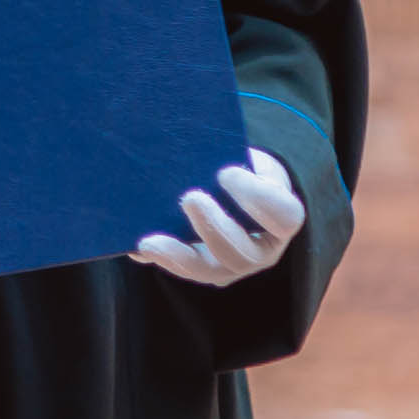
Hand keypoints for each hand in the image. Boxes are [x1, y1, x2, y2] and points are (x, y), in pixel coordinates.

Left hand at [130, 149, 304, 286]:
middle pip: (243, 252)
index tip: (226, 172)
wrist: (236, 190)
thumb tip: (189, 148)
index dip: (256, 196)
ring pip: (209, 270)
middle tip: (190, 197)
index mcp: (282, 218)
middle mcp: (261, 250)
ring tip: (150, 241)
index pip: (283, 215)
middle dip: (214, 227)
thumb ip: (230, 156)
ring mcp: (231, 265)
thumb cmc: (244, 168)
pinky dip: (157, 257)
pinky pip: (179, 269)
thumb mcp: (248, 156)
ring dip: (178, 255)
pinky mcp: (202, 269)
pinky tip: (135, 247)